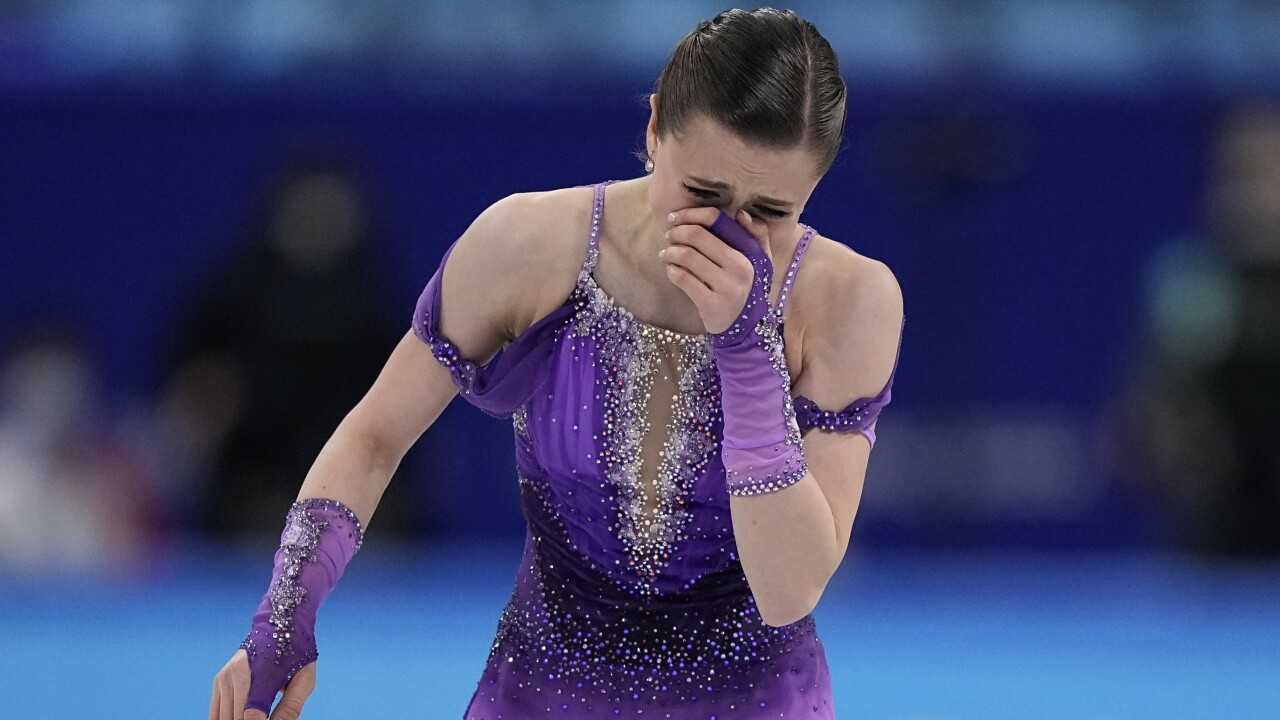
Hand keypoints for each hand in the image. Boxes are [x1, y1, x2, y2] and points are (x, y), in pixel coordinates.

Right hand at [209, 650, 315, 719]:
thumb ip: (291, 708)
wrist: (280, 624)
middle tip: (266, 716)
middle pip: (236, 718)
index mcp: (264, 672)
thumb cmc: (297, 654)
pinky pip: (215, 712)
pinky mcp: (219, 680)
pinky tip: (240, 716)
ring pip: (225, 717)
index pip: (253, 714)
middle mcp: (239, 673)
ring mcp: (225, 676)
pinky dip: (226, 718)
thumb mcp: (305, 680)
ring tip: (257, 716)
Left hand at [660, 208, 772, 334]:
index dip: (690, 214)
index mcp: (749, 251)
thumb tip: (740, 213)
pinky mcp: (711, 304)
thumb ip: (757, 235)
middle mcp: (739, 267)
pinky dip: (672, 271)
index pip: (715, 220)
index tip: (676, 217)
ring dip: (670, 252)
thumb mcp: (761, 261)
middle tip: (669, 236)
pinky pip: (683, 279)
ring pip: (686, 256)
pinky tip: (671, 270)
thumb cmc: (749, 288)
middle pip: (696, 235)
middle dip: (676, 232)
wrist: (747, 328)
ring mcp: (725, 287)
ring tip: (666, 254)